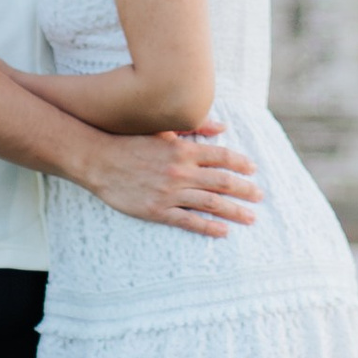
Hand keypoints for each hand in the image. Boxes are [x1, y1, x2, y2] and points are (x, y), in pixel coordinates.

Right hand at [79, 123, 260, 235]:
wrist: (98, 159)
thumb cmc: (130, 142)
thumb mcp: (162, 130)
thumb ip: (194, 128)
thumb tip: (222, 126)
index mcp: (183, 150)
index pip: (221, 156)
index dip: (240, 164)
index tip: (253, 170)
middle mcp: (180, 172)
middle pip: (222, 182)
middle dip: (245, 190)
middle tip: (260, 196)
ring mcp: (170, 193)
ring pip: (210, 204)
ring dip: (234, 211)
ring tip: (250, 217)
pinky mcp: (158, 211)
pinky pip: (189, 221)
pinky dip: (208, 227)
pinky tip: (223, 231)